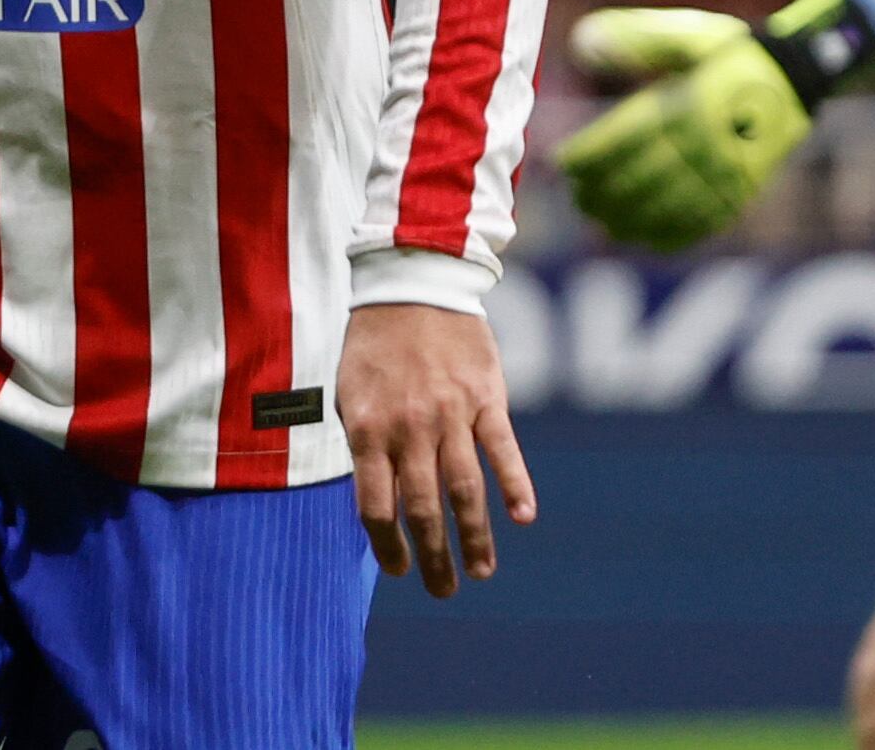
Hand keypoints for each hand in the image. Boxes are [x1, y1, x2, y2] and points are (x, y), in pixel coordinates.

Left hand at [338, 302, 534, 597]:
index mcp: (368, 430)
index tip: (398, 571)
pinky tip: (523, 517)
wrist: (411, 285)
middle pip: (424, 510)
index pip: (376, 507)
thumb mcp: (351, 396)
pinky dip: (516, 484)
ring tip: (480, 571)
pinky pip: (503, 449)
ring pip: (465, 490)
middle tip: (444, 590)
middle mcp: (409, 428)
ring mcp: (450, 414)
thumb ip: (366, 448)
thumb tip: (381, 506)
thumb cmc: (375, 346)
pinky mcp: (486, 398)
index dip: (387, 547)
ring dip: (475, 537)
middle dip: (434, 558)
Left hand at [556, 0, 828, 250]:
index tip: (564, 166)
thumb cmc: (728, 51)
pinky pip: (706, 221)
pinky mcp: (744, 188)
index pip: (624, 140)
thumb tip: (582, 45)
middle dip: (604, 193)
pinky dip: (675, 235)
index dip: (589, 157)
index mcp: (684, 105)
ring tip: (603, 223)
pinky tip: (649, 240)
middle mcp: (704, 144)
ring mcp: (727, 171)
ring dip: (632, 219)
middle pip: (641, 179)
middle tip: (578, 200)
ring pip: (669, 207)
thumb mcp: (683, 34)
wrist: (797, 73)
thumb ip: (633, 38)